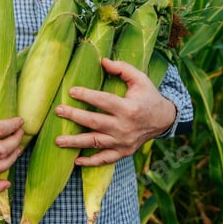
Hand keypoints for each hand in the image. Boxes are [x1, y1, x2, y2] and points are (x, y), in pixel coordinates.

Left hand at [55, 58, 175, 166]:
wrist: (164, 119)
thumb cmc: (148, 96)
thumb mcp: (140, 79)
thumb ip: (122, 68)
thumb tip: (103, 61)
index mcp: (129, 108)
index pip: (103, 101)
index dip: (86, 95)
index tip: (71, 91)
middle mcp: (125, 127)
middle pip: (95, 122)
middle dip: (74, 116)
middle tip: (58, 111)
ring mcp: (124, 142)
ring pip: (95, 143)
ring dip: (75, 142)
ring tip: (58, 140)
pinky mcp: (124, 152)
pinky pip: (105, 159)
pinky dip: (90, 162)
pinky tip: (76, 160)